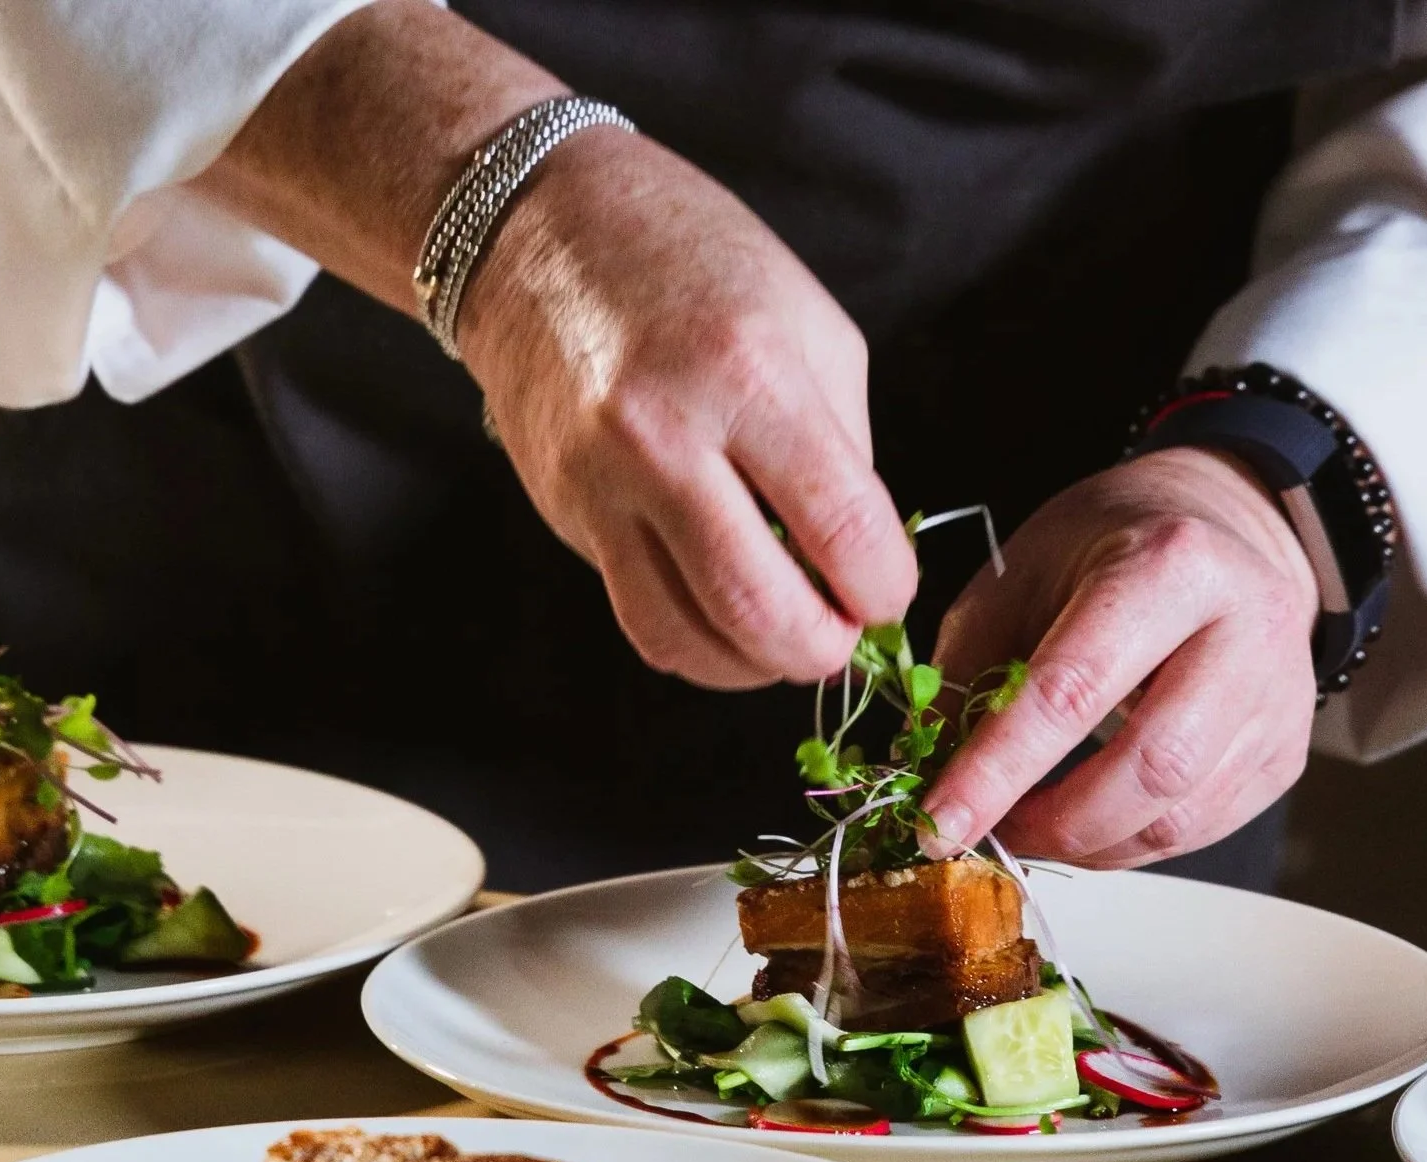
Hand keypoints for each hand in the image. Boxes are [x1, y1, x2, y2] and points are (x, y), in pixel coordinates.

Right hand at [456, 132, 916, 688]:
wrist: (539, 231)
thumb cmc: (694, 263)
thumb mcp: (807, 325)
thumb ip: (842, 450)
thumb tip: (857, 563)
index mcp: (748, 374)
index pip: (842, 531)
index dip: (884, 588)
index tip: (887, 591)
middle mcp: (664, 435)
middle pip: (757, 608)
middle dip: (822, 649)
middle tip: (843, 635)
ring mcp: (602, 483)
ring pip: (688, 637)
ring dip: (755, 665)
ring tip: (786, 636)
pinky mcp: (566, 513)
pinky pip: (639, 620)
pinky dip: (697, 646)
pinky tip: (727, 625)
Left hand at [921, 449, 1319, 868]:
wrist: (1223, 525)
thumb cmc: (1111, 545)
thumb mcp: (1020, 577)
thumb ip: (968, 672)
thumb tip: (921, 772)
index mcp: (1169, 565)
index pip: (1073, 690)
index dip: (996, 770)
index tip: (937, 823)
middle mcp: (1244, 630)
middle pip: (1149, 768)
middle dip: (1052, 824)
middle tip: (988, 832)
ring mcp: (1278, 697)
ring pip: (1179, 816)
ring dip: (1087, 844)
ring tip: (1030, 826)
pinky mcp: (1285, 751)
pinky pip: (1201, 830)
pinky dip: (1128, 844)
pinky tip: (1087, 821)